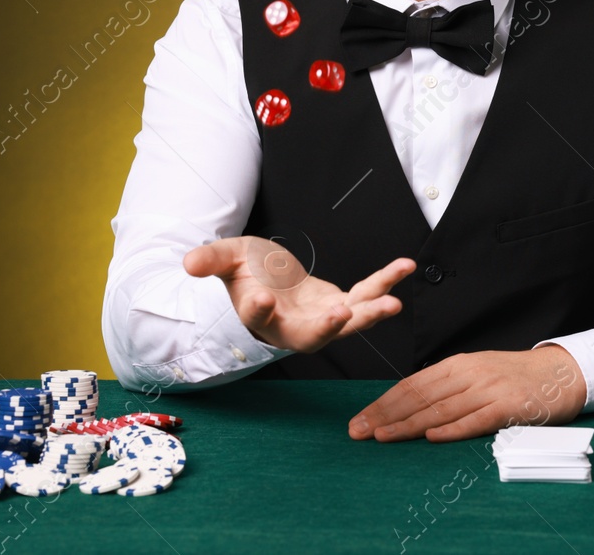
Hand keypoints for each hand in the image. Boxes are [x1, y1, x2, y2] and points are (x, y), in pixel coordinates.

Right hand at [182, 237, 415, 353]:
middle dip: (327, 327)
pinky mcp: (343, 305)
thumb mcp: (227, 257)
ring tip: (392, 303)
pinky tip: (405, 265)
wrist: (270, 278)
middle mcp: (291, 326)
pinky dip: (386, 282)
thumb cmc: (247, 271)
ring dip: (369, 314)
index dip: (258, 309)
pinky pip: (367, 295)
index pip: (257, 316)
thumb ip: (211, 259)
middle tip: (342, 314)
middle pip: (309, 336)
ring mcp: (320, 319)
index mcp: (259, 315)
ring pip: (346, 324)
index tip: (260, 299)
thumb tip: (187, 262)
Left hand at [348, 344, 585, 441]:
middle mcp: (469, 374)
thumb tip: (411, 405)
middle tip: (358, 432)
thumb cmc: (516, 378)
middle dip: (385, 415)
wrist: (561, 374)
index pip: (412, 385)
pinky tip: (432, 436)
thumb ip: (448, 386)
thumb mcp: (477, 373)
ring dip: (408, 424)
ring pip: (441, 408)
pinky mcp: (508, 407)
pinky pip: (476, 419)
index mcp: (458, 365)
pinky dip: (453, 429)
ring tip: (383, 437)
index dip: (383, 403)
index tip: (360, 419)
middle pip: (419, 396)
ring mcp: (488, 389)